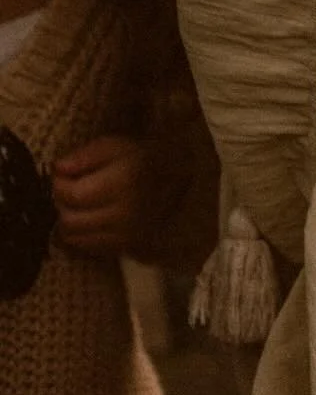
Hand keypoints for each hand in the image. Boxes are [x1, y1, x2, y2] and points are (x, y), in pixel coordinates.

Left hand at [52, 135, 146, 257]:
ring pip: (75, 237)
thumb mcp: (116, 146)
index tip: (61, 174)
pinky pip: (87, 247)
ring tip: (77, 204)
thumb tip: (58, 169)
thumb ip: (86, 155)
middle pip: (70, 219)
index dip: (59, 184)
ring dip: (68, 220)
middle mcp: (124, 212)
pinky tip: (88, 218)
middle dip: (61, 204)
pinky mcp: (124, 248)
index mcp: (124, 181)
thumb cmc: (142, 159)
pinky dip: (80, 234)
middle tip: (68, 190)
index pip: (73, 194)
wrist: (177, 183)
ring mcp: (125, 235)